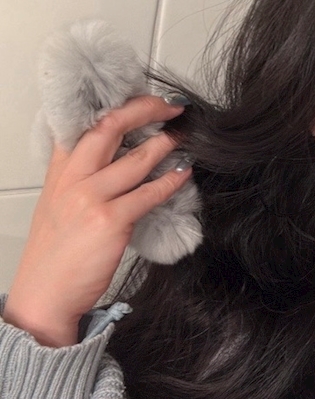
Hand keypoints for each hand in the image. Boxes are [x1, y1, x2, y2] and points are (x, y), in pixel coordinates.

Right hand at [3, 95, 189, 346]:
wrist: (44, 295)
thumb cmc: (56, 254)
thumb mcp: (60, 206)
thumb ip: (83, 180)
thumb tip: (122, 160)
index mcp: (59, 172)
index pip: (85, 124)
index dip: (119, 107)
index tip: (146, 100)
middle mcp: (72, 179)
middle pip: (109, 127)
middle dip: (145, 110)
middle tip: (172, 107)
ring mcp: (90, 199)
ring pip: (135, 159)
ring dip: (165, 144)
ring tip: (183, 137)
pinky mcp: (109, 222)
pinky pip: (148, 194)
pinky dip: (170, 182)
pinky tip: (184, 175)